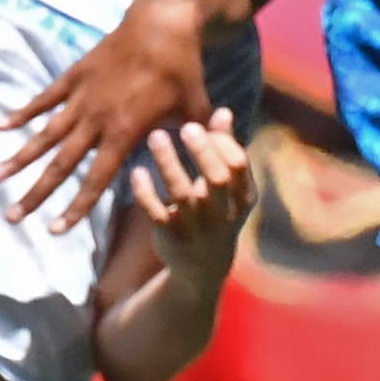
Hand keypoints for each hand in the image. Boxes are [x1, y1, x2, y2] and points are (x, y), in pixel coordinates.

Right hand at [0, 0, 208, 228]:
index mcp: (124, 134)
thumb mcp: (194, 110)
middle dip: (35, 194)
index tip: (55, 230)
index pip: (95, 181)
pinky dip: (23, 113)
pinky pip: (44, 99)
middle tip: (12, 216)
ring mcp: (82, 97)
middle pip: (60, 165)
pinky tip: (1, 127)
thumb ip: (198, 144)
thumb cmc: (182, 70)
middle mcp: (97, 120)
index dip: (75, 208)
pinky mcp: (75, 76)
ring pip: (44, 134)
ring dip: (18, 157)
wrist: (162, 24)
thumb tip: (212, 171)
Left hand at [130, 110, 254, 277]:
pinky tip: (137, 171)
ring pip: (183, 194)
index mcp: (242, 198)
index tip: (200, 126)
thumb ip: (225, 148)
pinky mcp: (171, 238)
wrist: (202, 268)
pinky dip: (145, 192)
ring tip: (156, 137)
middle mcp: (223, 214)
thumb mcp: (227, 188)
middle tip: (185, 127)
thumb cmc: (215, 214)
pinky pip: (156, 213)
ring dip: (169, 163)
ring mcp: (197, 228)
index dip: (221, 142)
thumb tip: (224, 111)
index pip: (238, 164)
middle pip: (217, 179)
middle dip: (202, 151)